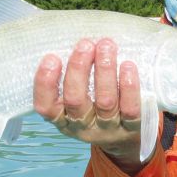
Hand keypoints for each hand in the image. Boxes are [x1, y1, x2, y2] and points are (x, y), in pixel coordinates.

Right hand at [33, 38, 146, 173]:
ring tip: (106, 46)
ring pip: (105, 101)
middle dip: (79, 69)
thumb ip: (72, 75)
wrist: (125, 138)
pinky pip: (130, 108)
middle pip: (75, 100)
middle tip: (85, 44)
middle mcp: (82, 127)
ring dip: (104, 70)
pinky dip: (129, 86)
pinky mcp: (131, 128)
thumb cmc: (95, 106)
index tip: (52, 57)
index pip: (46, 106)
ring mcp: (107, 129)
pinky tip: (127, 65)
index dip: (45, 84)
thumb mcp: (78, 98)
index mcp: (63, 119)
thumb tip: (71, 39)